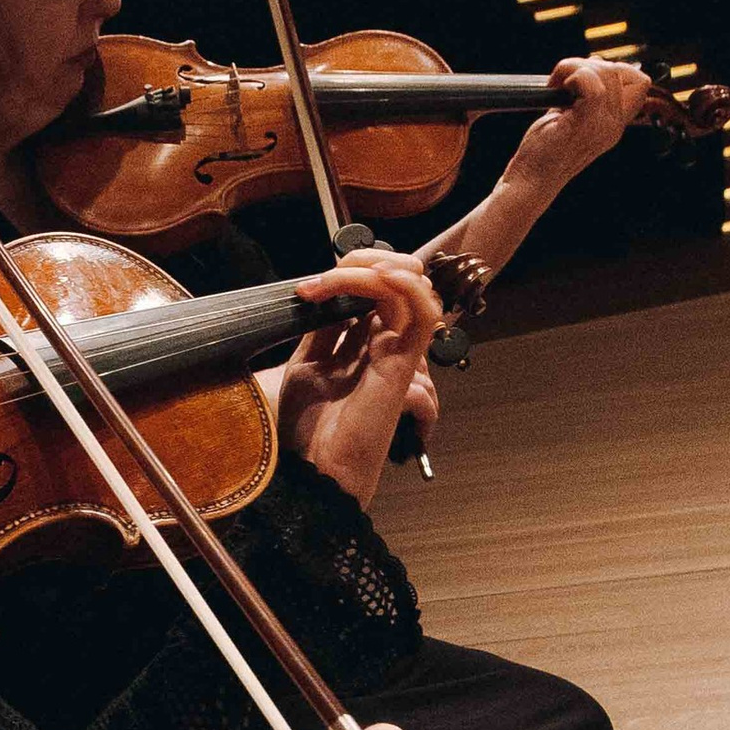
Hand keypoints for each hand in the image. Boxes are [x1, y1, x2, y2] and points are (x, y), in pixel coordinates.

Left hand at [277, 248, 447, 507]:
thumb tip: (322, 290)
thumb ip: (321, 328)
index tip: (306, 288)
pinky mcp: (404, 362)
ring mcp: (398, 350)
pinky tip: (376, 278)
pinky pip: (423, 311)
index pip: (371, 287)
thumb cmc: (311, 428)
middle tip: (324, 276)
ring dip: (370, 269)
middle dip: (362, 260)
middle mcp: (386, 342)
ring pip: (407, 285)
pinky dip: (404, 284)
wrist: (316, 469)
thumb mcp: (307, 364)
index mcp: (363, 342)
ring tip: (336, 277)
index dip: (345, 272)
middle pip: (394, 278)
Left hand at [511, 53, 651, 193]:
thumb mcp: (571, 116)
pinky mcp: (585, 123)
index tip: (586, 74)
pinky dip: (571, 74)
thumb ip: (585, 95)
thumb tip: (594, 63)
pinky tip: (555, 88)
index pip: (640, 83)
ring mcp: (603, 125)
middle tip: (565, 80)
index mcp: (614, 124)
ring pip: (607, 73)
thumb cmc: (543, 150)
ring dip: (576, 67)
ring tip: (557, 85)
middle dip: (591, 64)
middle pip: (624, 72)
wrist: (531, 181)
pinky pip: (591, 83)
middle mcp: (614, 126)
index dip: (616, 68)